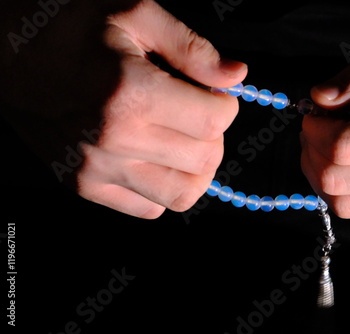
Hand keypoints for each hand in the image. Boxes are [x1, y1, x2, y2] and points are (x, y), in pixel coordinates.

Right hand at [0, 0, 246, 218]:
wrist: (10, 55)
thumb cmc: (73, 30)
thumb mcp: (135, 15)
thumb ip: (192, 48)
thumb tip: (237, 76)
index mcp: (131, 92)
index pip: (213, 121)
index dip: (226, 106)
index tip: (214, 94)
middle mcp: (114, 139)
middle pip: (204, 159)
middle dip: (213, 136)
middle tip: (197, 115)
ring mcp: (97, 169)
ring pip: (182, 194)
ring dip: (195, 169)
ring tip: (182, 141)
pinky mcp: (85, 186)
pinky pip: (150, 208)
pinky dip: (164, 188)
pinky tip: (154, 159)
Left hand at [301, 41, 349, 217]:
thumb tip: (318, 98)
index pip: (344, 146)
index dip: (315, 129)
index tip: (313, 113)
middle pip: (336, 180)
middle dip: (310, 153)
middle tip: (314, 130)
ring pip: (344, 204)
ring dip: (321, 176)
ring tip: (325, 148)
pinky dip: (346, 186)